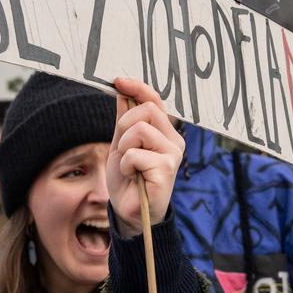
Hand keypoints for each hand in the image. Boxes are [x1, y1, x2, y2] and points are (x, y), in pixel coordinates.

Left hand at [107, 77, 184, 231]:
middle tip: (123, 148)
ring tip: (129, 165)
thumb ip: (124, 119)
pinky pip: (136, 154)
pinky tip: (133, 176)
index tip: (118, 81)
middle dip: (125, 125)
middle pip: (147, 109)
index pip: (154, 99)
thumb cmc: (128, 179)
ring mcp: (173, 154)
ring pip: (140, 130)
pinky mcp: (167, 169)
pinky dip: (127, 165)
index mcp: (164, 132)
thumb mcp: (121, 144)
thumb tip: (122, 90)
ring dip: (124, 147)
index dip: (137, 87)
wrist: (130, 211)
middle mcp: (173, 140)